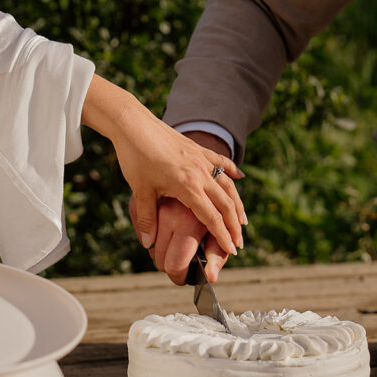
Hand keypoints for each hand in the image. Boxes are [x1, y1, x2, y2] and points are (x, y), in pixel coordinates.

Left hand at [128, 131, 239, 283]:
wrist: (133, 125)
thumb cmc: (135, 158)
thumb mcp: (140, 191)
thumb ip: (147, 218)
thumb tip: (148, 244)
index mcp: (188, 186)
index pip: (211, 217)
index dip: (222, 236)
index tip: (231, 251)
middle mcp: (200, 173)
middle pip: (226, 204)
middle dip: (234, 226)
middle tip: (240, 244)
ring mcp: (202, 159)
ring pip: (228, 185)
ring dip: (237, 204)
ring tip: (243, 220)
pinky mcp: (198, 149)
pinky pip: (221, 162)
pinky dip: (232, 171)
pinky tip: (240, 177)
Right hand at [130, 195, 229, 283]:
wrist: (191, 170)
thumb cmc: (211, 203)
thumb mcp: (218, 227)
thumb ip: (217, 255)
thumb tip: (211, 278)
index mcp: (190, 222)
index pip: (175, 265)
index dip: (181, 277)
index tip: (186, 278)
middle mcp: (168, 214)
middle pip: (160, 261)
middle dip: (171, 266)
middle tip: (184, 261)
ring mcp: (150, 207)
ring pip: (150, 248)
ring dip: (161, 251)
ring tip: (176, 243)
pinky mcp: (138, 201)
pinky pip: (141, 231)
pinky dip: (151, 237)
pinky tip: (164, 232)